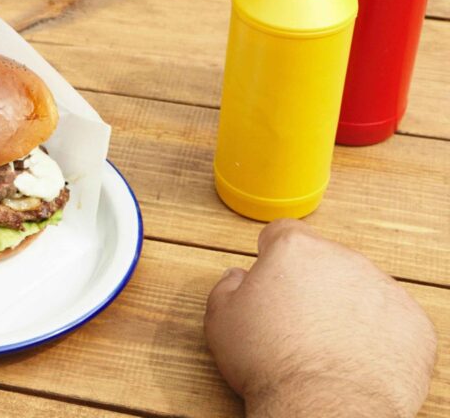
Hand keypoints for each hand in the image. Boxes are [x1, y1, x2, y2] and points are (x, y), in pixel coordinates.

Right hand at [204, 219, 436, 417]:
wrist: (322, 406)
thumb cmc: (270, 363)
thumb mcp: (221, 319)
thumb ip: (226, 287)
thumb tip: (237, 278)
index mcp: (296, 250)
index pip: (283, 233)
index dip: (272, 255)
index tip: (272, 277)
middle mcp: (344, 260)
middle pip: (324, 262)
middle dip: (311, 286)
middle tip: (294, 323)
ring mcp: (384, 289)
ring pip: (360, 289)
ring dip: (345, 309)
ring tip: (326, 347)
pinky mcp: (413, 322)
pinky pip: (392, 321)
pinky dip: (377, 336)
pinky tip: (354, 359)